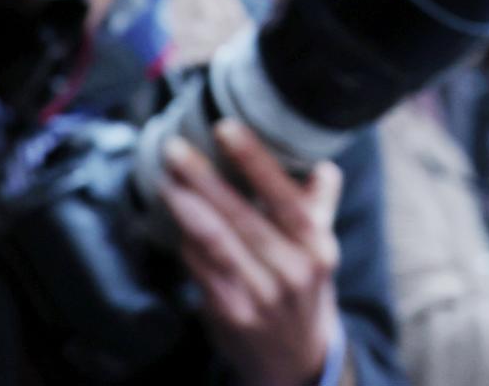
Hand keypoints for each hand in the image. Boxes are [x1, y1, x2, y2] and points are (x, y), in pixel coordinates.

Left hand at [159, 119, 341, 385]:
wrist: (299, 361)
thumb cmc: (306, 290)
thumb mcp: (322, 249)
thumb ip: (319, 205)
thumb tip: (321, 164)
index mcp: (317, 248)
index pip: (285, 198)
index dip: (254, 161)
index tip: (226, 128)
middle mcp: (291, 272)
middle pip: (240, 217)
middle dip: (203, 179)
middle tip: (174, 149)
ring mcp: (259, 297)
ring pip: (215, 242)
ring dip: (185, 207)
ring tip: (166, 178)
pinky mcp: (229, 314)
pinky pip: (200, 268)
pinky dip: (185, 240)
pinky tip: (174, 217)